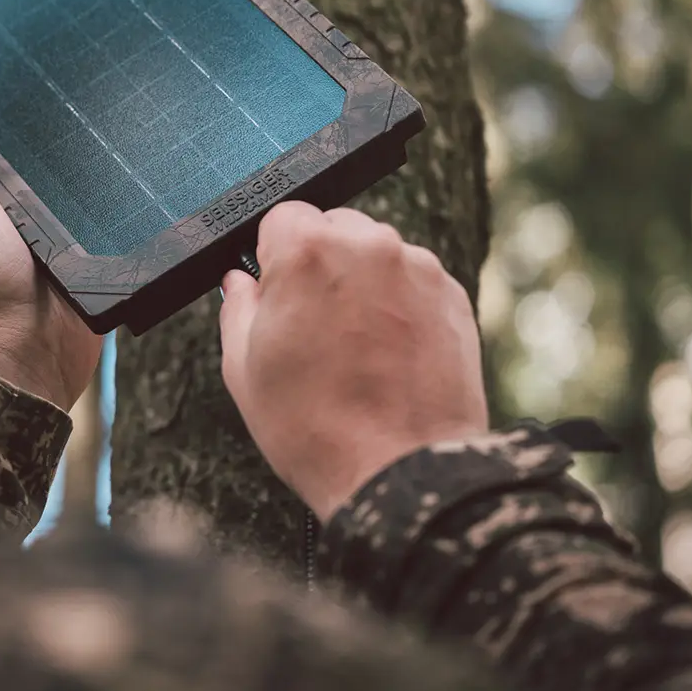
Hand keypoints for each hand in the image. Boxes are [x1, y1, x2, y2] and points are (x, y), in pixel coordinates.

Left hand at [0, 94, 103, 410]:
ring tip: (79, 132)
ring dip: (62, 170)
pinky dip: (90, 200)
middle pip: (10, 159)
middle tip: (46, 102)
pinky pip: (84, 213)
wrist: (28, 352)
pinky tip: (99, 174)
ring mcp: (27, 240)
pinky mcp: (67, 256)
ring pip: (50, 182)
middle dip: (25, 139)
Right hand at [218, 203, 487, 518]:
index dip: (272, 257)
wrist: (402, 473)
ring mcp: (417, 269)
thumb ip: (238, 308)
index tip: (276, 292)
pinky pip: (413, 282)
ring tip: (355, 348)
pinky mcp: (453, 296)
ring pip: (376, 254)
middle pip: (333, 228)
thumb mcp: (244, 370)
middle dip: (320, 265)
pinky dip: (399, 305)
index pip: (281, 218)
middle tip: (313, 326)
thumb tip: (241, 282)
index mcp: (307, 252)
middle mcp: (368, 245)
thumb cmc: (315, 428)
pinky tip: (388, 355)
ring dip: (362, 283)